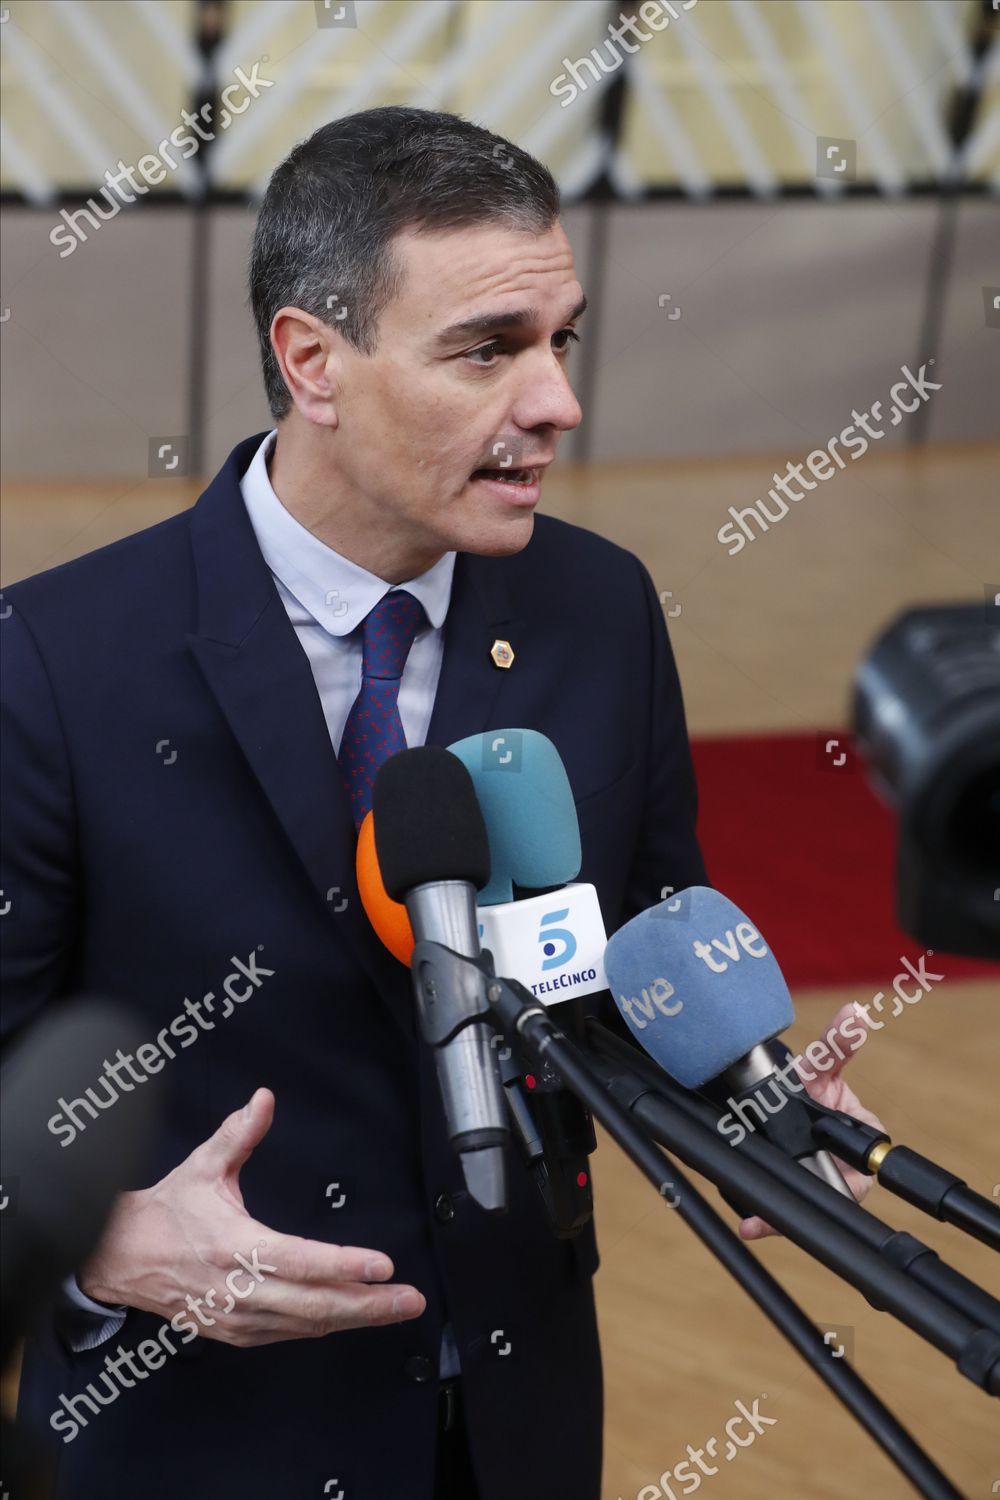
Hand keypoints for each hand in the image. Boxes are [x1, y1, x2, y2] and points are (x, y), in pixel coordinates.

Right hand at [78, 1087, 426, 1345]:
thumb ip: (240, 1134)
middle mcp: (238, 1290)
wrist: (121, 1258)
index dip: (344, 1266)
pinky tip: (354, 1316)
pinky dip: (325, 1326)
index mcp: (234, 1247)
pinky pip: (290, 1334)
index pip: (300, 1261)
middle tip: (409, 1298)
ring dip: (356, 1318)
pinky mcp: (237, 1334)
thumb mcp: (203, 1166)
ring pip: (307, 1325)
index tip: (383, 1265)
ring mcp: (238, 1319)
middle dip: (368, 1304)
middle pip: (314, 1305)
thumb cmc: (168, 1211)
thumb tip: (264, 1098)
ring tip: (396, 1308)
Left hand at [739, 1003, 885, 1240]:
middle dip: (797, 1207)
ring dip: (775, 1218)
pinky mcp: (787, 1185)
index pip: (860, 1172)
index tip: (828, 1187)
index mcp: (861, 1140)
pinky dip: (764, 1219)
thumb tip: (853, 1014)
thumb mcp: (819, 1067)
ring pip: (798, 1206)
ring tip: (754, 1223)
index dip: (846, 1185)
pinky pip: (777, 1209)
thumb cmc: (813, 1085)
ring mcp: (813, 1177)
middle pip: (823, 1194)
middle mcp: (843, 1166)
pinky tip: (748, 1224)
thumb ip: (835, 1044)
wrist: (789, 1094)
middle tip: (768, 1217)